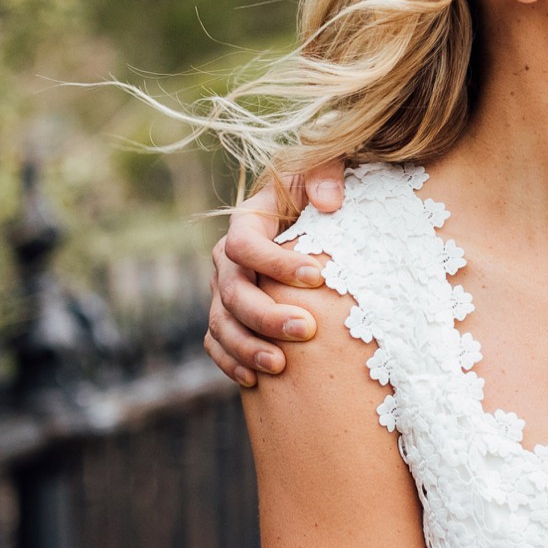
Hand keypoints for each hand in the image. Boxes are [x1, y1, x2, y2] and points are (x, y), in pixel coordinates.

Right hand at [204, 159, 346, 385]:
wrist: (322, 218)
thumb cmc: (328, 189)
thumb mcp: (331, 166)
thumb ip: (328, 175)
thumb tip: (328, 202)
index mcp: (248, 220)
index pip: (245, 244)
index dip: (276, 263)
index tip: (319, 279)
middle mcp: (229, 257)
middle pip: (231, 291)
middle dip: (266, 315)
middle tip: (307, 330)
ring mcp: (225, 289)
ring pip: (220, 323)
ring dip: (247, 347)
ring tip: (281, 367)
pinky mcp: (230, 316)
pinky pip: (216, 343)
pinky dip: (231, 362)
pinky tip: (256, 381)